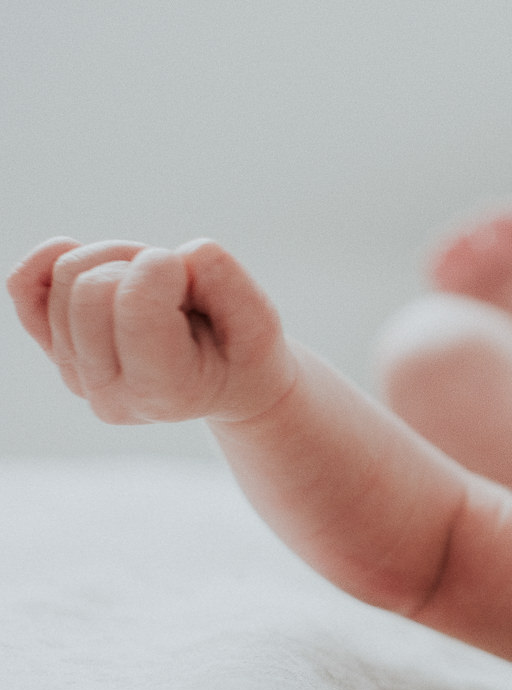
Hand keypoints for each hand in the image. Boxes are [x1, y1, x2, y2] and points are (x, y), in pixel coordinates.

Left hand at [6, 237, 296, 423]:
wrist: (229, 384)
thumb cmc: (245, 353)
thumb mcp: (261, 319)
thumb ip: (222, 279)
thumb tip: (158, 256)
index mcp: (167, 393)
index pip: (135, 306)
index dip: (166, 268)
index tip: (195, 277)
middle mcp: (112, 394)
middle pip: (91, 288)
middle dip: (137, 263)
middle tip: (177, 282)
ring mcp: (78, 377)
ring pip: (66, 276)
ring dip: (116, 260)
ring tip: (156, 285)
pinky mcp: (59, 353)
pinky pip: (25, 289)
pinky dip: (46, 260)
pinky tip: (72, 250)